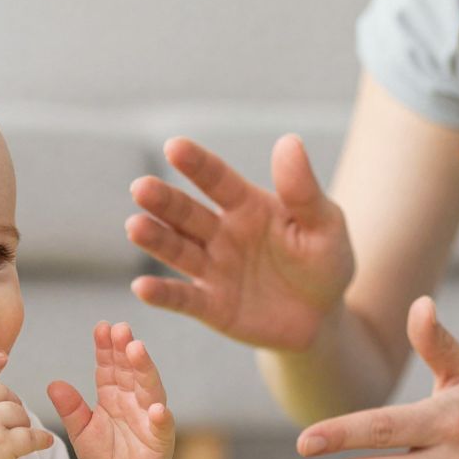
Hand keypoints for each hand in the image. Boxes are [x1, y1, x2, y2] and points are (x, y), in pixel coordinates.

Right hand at [0, 351, 54, 458]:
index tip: (3, 358)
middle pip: (0, 390)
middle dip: (10, 400)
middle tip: (14, 413)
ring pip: (17, 412)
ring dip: (23, 421)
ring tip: (22, 431)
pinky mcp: (3, 443)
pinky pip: (30, 436)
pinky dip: (40, 439)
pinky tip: (45, 441)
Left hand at [47, 322, 176, 458]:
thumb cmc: (105, 456)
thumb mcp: (81, 431)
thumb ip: (70, 409)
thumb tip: (53, 384)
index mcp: (113, 394)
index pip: (110, 365)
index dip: (106, 347)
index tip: (101, 327)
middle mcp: (134, 400)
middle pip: (131, 370)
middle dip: (126, 349)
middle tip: (121, 329)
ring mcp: (149, 418)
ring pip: (150, 389)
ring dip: (145, 370)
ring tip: (137, 350)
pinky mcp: (160, 441)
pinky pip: (162, 428)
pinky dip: (161, 418)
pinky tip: (158, 408)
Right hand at [127, 135, 355, 352]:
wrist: (321, 317)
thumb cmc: (323, 262)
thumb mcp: (325, 225)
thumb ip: (304, 191)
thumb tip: (289, 141)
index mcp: (247, 205)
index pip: (217, 179)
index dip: (197, 164)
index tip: (174, 147)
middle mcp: (221, 233)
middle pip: (187, 213)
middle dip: (164, 201)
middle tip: (140, 188)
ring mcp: (213, 269)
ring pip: (178, 251)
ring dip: (156, 240)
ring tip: (134, 226)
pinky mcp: (211, 306)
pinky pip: (184, 299)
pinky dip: (163, 295)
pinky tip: (143, 288)